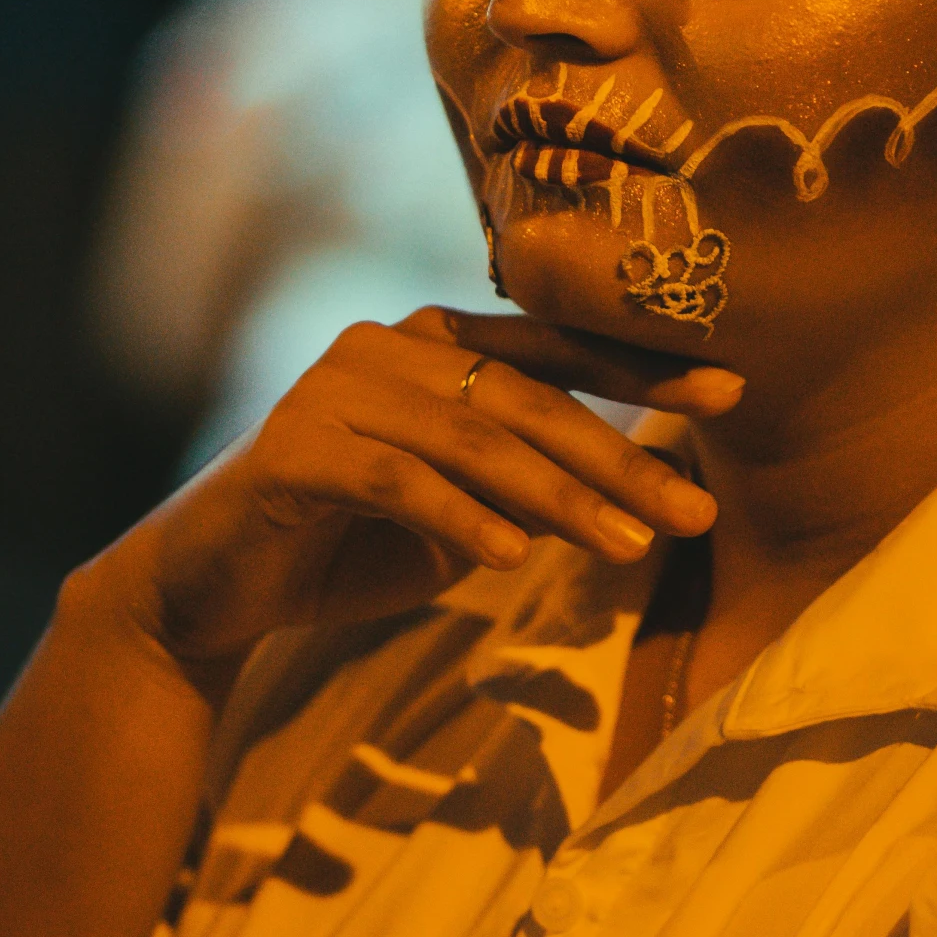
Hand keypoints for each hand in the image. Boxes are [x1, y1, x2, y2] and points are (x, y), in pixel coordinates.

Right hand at [72, 309, 741, 696]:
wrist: (205, 590)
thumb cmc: (344, 546)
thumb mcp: (459, 521)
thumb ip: (530, 494)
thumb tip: (637, 498)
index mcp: (435, 346)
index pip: (555, 353)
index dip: (642, 370)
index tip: (731, 392)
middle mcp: (388, 348)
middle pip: (527, 399)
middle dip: (620, 457)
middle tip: (695, 510)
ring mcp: (334, 390)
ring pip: (473, 439)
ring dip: (558, 498)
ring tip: (630, 549)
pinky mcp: (292, 448)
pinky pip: (395, 480)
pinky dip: (458, 518)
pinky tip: (511, 559)